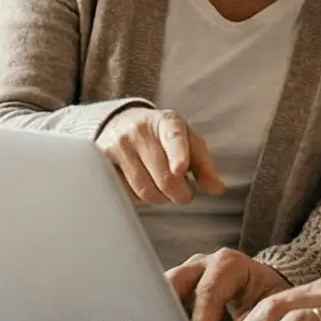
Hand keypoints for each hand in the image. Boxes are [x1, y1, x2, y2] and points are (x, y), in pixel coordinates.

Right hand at [97, 107, 225, 205]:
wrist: (122, 122)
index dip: (178, 154)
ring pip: (145, 189)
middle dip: (180, 194)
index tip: (180, 169)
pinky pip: (126, 193)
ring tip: (166, 190)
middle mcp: (140, 130)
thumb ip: (204, 164)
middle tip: (185, 194)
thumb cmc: (163, 136)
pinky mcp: (102, 160)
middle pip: (164, 177)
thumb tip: (217, 189)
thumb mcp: (188, 140)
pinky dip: (140, 198)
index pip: (174, 138)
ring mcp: (118, 144)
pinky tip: (145, 186)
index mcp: (167, 122)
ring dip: (161, 199)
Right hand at [169, 248, 289, 320]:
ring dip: (161, 316)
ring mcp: (186, 274)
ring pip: (161, 290)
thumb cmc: (269, 298)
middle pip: (174, 282)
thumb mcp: (270, 309)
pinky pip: (162, 302)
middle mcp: (202, 264)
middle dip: (169, 312)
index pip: (209, 291)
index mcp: (229, 265)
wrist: (264, 287)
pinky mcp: (176, 288)